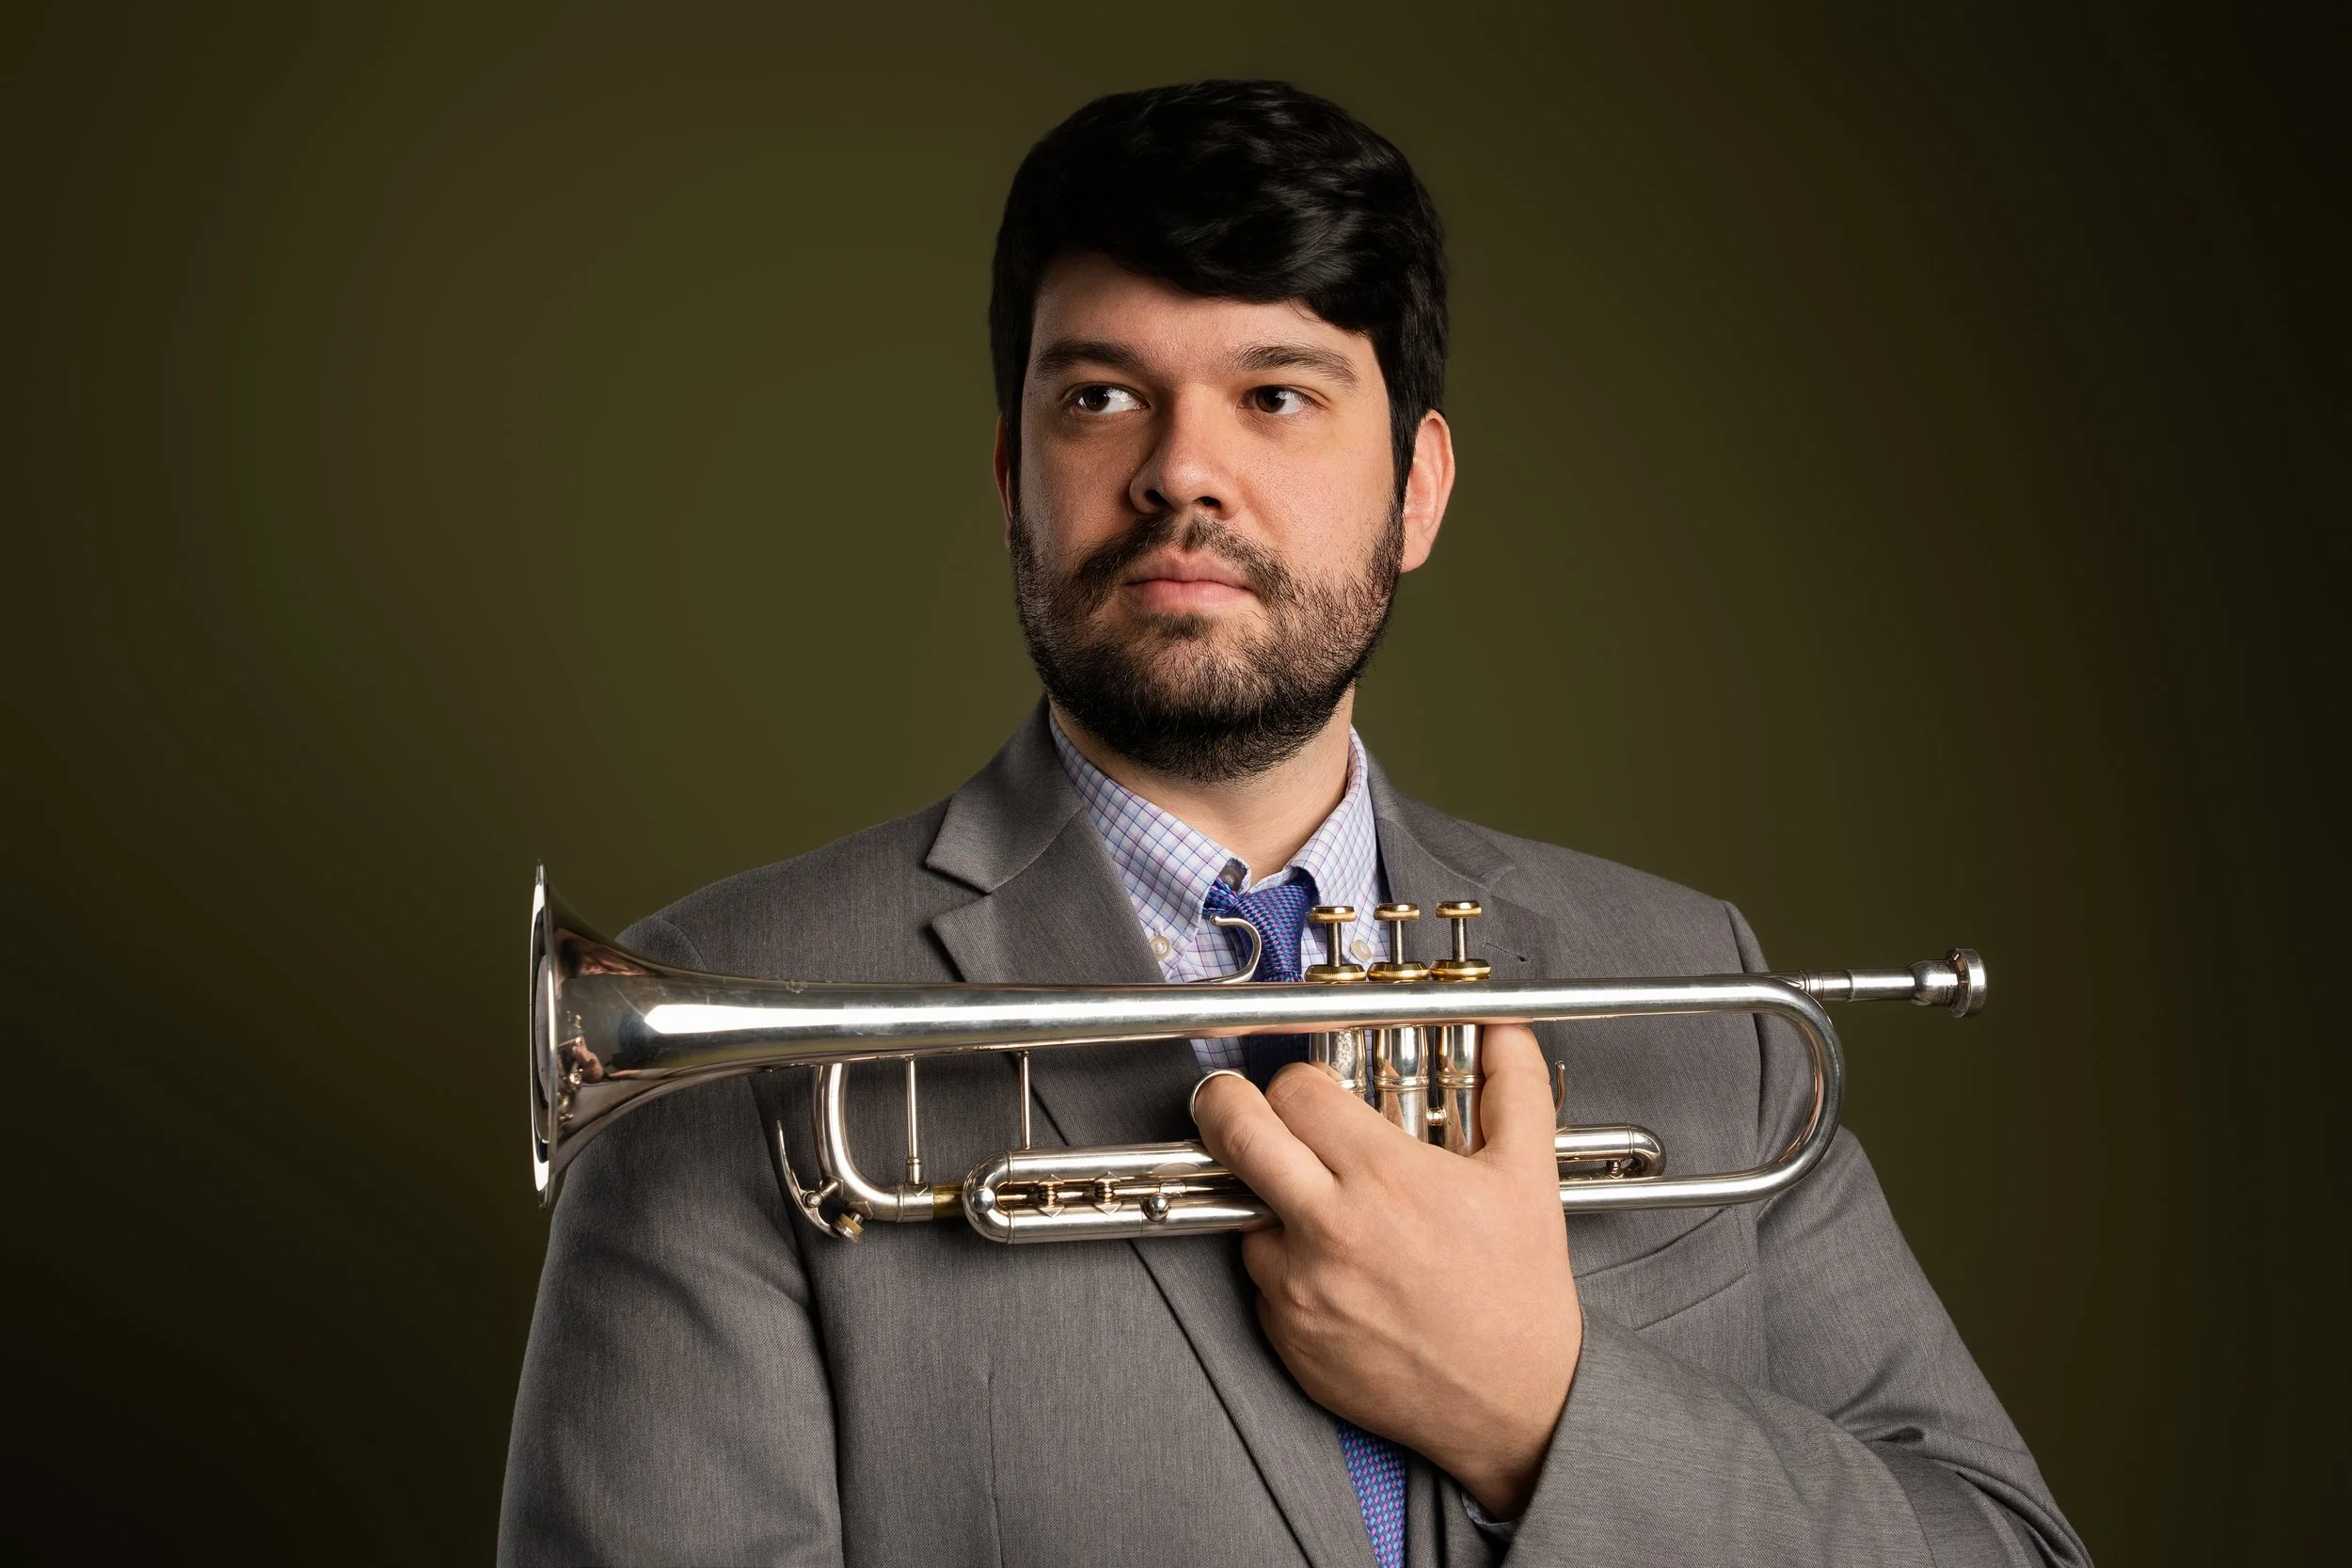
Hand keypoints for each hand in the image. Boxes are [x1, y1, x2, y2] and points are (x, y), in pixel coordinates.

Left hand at [1192, 1025, 1579, 1518]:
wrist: (1517, 1403)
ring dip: (1270, 1198)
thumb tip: (1505, 1031)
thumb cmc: (1520, 1294)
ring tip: (1322, 1208)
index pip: (1295, 1090)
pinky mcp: (1287, 1337)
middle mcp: (1329, 1229)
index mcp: (1383, 1178)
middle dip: (1224, 1102)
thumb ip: (1513, 1086)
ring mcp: (1299, 1287)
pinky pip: (1261, 1278)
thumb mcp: (1528, 1176)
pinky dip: (1285, 1264)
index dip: (1302, 1080)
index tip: (1314, 1090)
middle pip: (1233, 1131)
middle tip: (1230, 1099)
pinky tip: (1338, 1268)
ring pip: (1244, 1210)